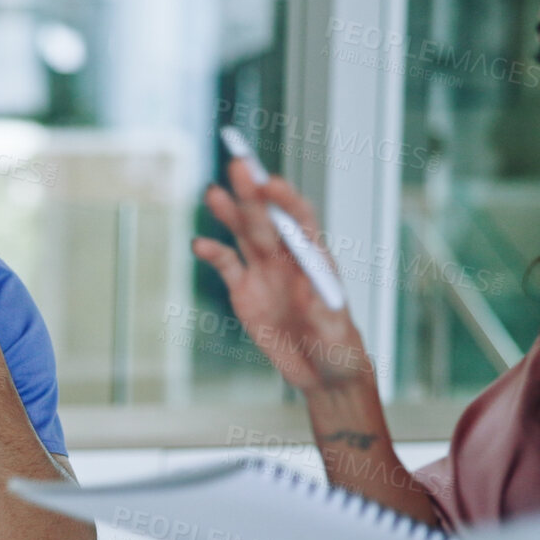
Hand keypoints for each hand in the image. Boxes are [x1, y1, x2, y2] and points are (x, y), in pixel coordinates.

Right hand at [192, 159, 370, 393]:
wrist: (322, 372)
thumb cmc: (340, 348)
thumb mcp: (337, 332)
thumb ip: (324, 308)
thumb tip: (312, 285)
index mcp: (315, 259)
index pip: (301, 220)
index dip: (287, 201)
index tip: (272, 184)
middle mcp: (287, 258)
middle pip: (267, 219)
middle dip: (252, 194)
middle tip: (239, 166)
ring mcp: (264, 272)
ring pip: (244, 234)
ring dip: (230, 213)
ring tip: (213, 192)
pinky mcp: (245, 292)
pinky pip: (227, 266)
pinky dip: (212, 253)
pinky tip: (199, 244)